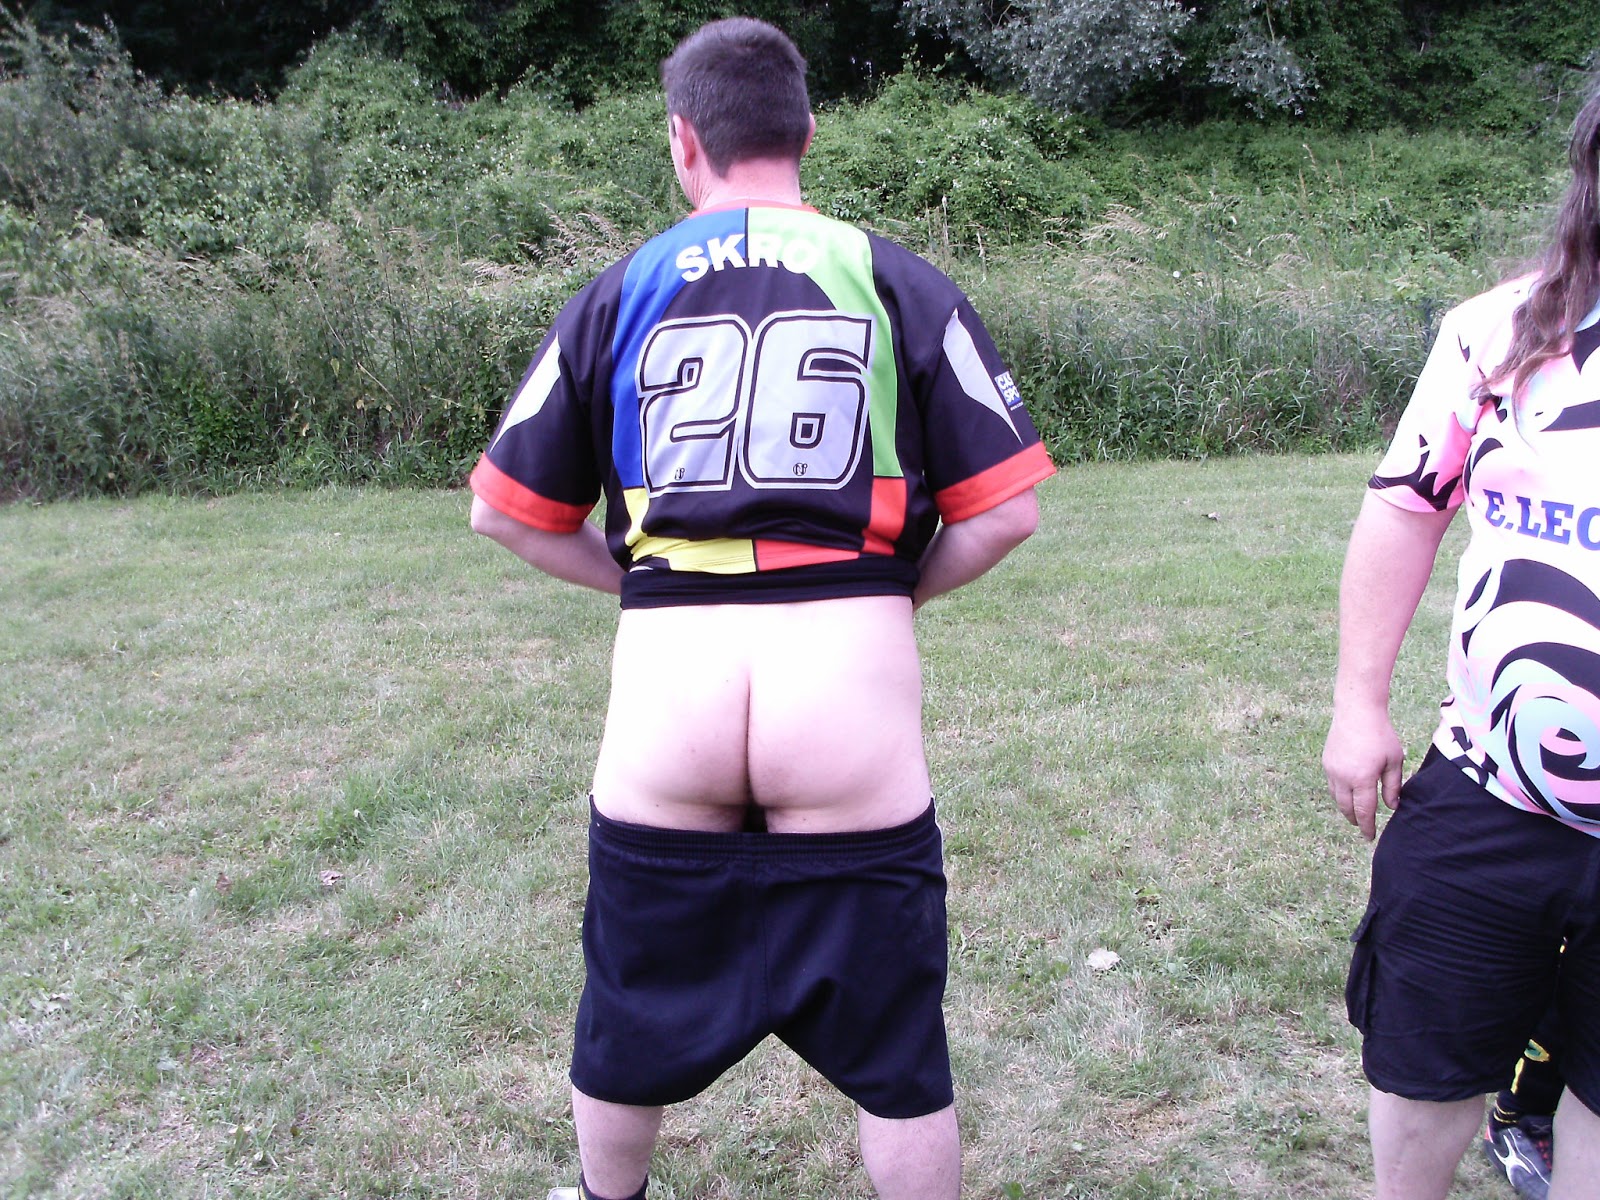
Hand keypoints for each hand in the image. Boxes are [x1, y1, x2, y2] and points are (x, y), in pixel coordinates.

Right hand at [1322, 705, 1404, 840]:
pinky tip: (1348, 792)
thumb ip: (1393, 786)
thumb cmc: (1380, 735)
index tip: (1370, 837)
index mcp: (1362, 779)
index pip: (1364, 811)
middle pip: (1346, 808)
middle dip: (1355, 820)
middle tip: (1363, 827)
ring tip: (1355, 812)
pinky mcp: (1326, 762)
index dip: (1367, 827)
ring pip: (1336, 798)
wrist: (1356, 711)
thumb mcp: (1394, 761)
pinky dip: (1339, 793)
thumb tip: (1391, 807)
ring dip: (1345, 808)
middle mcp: (1343, 778)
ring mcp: (1332, 770)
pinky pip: (1332, 785)